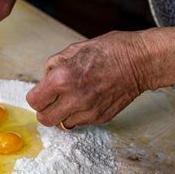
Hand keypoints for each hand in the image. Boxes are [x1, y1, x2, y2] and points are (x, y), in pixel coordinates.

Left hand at [26, 31, 148, 127]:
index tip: (41, 92)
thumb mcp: (74, 49)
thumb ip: (53, 66)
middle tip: (52, 100)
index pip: (34, 101)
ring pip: (62, 124)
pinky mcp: (100, 118)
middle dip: (45, 109)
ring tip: (72, 98)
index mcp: (62, 78)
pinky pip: (80, 122)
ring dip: (62, 113)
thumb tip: (44, 81)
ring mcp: (88, 111)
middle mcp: (74, 98)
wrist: (140, 61)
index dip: (36, 96)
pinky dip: (78, 114)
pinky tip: (87, 99)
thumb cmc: (109, 50)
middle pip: (45, 119)